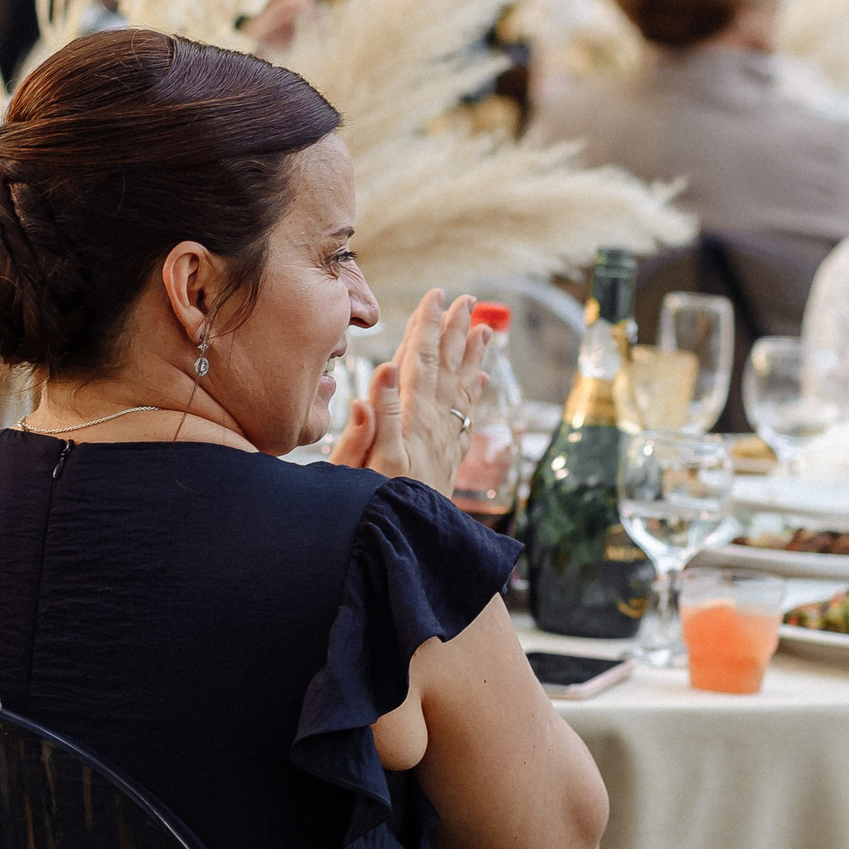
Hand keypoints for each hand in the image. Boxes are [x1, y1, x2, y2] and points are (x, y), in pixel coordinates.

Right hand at [329, 290, 490, 495]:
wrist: (411, 552)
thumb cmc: (378, 510)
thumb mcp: (363, 467)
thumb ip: (375, 419)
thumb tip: (386, 370)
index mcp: (410, 419)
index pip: (420, 361)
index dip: (427, 327)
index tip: (438, 296)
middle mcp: (432, 426)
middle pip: (446, 368)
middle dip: (454, 331)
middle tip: (467, 299)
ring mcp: (444, 442)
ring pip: (461, 387)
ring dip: (470, 355)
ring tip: (484, 328)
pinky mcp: (449, 459)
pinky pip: (466, 417)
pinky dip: (475, 394)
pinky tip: (483, 380)